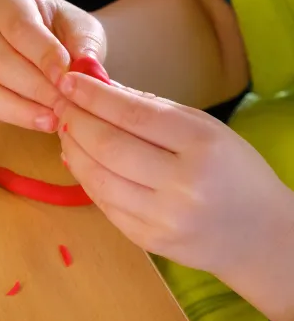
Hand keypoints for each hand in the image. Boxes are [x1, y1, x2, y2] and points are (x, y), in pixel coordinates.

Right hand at [0, 0, 106, 156]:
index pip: (17, 27)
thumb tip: (83, 69)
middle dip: (33, 88)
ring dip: (16, 111)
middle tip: (65, 106)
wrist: (55, 48)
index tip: (67, 79)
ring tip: (49, 122)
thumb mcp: (83, 30)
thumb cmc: (66, 35)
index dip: (42, 55)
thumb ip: (84, 46)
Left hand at [53, 71, 293, 277]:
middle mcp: (182, 183)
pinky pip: (102, 202)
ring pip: (97, 177)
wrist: (260, 234)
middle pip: (107, 146)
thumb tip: (99, 86)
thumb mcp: (205, 129)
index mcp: (202, 144)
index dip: (93, 96)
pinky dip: (84, 176)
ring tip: (65, 129)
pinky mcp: (147, 239)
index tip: (69, 80)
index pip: (133, 114)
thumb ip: (151, 108)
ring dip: (72, 149)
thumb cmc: (232, 171)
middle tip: (60, 104)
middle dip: (75, 120)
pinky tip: (78, 158)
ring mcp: (163, 217)